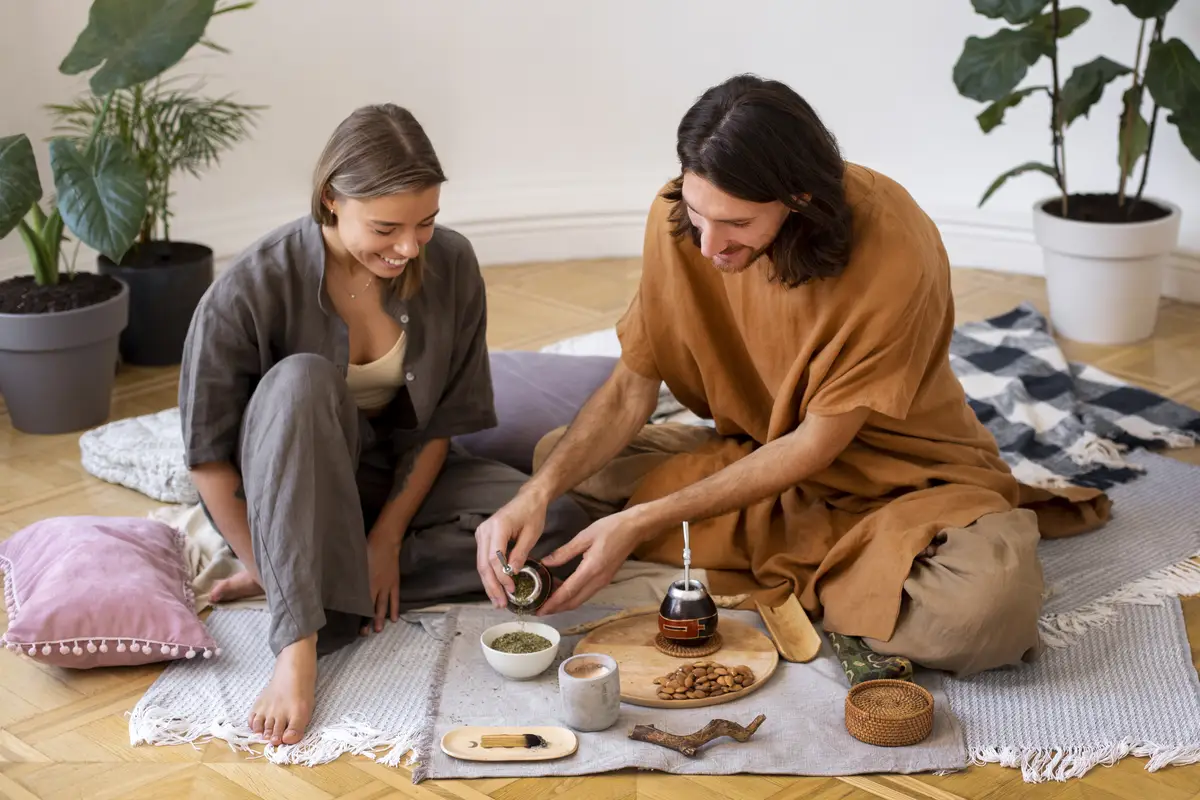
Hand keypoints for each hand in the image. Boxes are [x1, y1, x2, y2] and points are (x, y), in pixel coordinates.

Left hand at [362, 528, 401, 634]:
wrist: (385, 541)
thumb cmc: (367, 549)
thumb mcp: (356, 563)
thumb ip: (352, 577)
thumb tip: (343, 586)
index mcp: (366, 583)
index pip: (361, 603)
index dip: (358, 614)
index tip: (353, 623)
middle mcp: (376, 587)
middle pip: (371, 607)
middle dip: (368, 621)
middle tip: (364, 633)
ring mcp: (387, 586)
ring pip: (383, 606)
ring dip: (381, 618)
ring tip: (378, 630)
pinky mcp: (394, 583)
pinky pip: (395, 599)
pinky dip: (394, 609)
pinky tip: (394, 619)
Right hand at [475, 490, 548, 607]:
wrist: (528, 499)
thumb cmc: (532, 514)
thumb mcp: (532, 535)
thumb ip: (520, 554)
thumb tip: (513, 574)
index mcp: (498, 527)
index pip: (495, 558)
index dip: (502, 577)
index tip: (512, 590)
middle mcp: (485, 531)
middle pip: (484, 564)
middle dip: (492, 586)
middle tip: (501, 603)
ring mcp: (481, 534)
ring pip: (481, 564)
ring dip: (489, 584)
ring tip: (497, 601)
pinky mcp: (483, 538)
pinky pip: (484, 560)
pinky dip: (490, 575)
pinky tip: (496, 588)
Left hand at [536, 509, 647, 615]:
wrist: (635, 528)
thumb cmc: (610, 528)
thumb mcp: (584, 536)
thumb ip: (564, 552)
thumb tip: (545, 562)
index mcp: (591, 569)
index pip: (568, 592)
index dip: (553, 603)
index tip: (540, 610)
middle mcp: (598, 580)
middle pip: (574, 602)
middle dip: (557, 608)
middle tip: (539, 609)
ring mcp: (603, 582)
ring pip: (581, 599)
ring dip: (564, 603)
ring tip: (547, 600)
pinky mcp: (605, 580)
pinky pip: (586, 593)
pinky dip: (573, 596)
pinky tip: (563, 589)